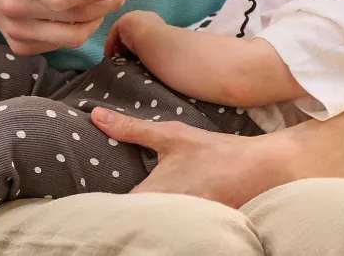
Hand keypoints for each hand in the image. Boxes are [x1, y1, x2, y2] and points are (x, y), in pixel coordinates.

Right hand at [0, 0, 134, 54]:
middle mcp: (14, 7)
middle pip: (74, 19)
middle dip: (108, 6)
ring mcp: (16, 30)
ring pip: (72, 38)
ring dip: (98, 22)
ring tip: (109, 2)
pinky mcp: (20, 45)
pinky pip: (61, 46)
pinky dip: (80, 32)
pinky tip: (87, 15)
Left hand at [91, 107, 296, 207]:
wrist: (259, 169)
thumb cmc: (214, 151)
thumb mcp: (171, 135)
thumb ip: (131, 129)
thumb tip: (96, 116)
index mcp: (153, 194)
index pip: (112, 209)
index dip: (98, 205)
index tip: (84, 198)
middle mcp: (164, 214)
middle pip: (129, 219)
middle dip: (119, 211)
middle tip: (105, 202)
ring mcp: (182, 224)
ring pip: (149, 224)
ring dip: (141, 215)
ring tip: (134, 205)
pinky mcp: (197, 228)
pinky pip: (172, 227)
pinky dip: (163, 220)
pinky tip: (163, 211)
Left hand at [104, 11, 164, 55]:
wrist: (157, 40)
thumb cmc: (161, 45)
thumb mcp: (157, 42)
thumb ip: (151, 43)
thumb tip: (149, 54)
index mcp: (153, 20)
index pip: (141, 29)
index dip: (134, 41)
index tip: (131, 52)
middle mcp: (142, 16)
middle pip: (129, 29)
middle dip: (124, 43)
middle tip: (121, 55)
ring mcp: (132, 16)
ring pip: (121, 32)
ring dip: (117, 44)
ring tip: (115, 56)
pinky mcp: (122, 21)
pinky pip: (114, 34)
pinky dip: (110, 44)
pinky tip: (109, 54)